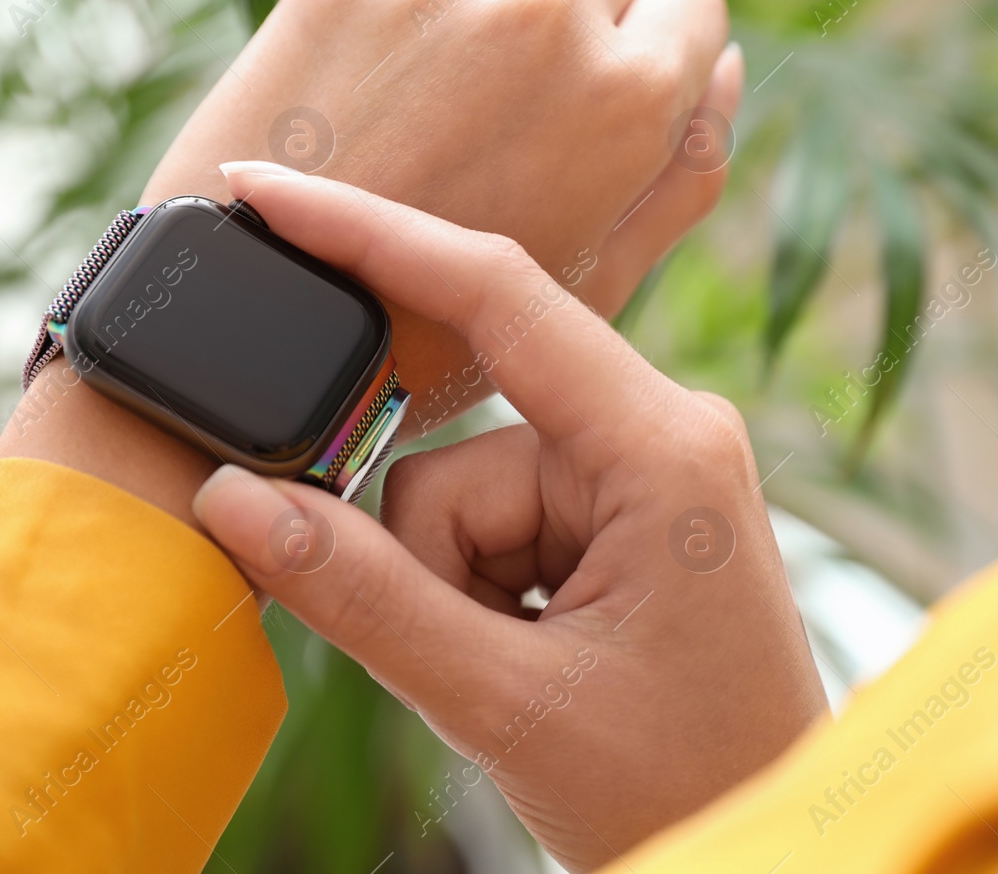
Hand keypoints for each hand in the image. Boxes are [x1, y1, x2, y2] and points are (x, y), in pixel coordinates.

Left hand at [0, 0, 740, 520]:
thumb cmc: (438, 326)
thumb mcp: (592, 282)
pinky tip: (401, 40)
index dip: (650, 51)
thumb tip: (724, 71)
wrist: (268, 323)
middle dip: (575, 20)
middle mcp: (553, 19)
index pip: (691, 4)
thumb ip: (682, 175)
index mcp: (630, 99)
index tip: (598, 92)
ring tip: (458, 62)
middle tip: (510, 101)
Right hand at [193, 165, 826, 871]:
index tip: (267, 191)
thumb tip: (233, 502)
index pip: (497, 294)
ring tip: (523, 674)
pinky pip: (491, 520)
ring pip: (461, 491)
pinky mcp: (617, 513)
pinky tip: (532, 657)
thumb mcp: (503, 700)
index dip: (371, 234)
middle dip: (429, 551)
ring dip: (454, 589)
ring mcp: (639, 473)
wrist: (764, 845)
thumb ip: (359, 596)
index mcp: (662, 446)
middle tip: (473, 652)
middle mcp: (658, 433)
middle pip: (460, 440)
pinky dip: (475, 591)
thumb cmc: (681, 784)